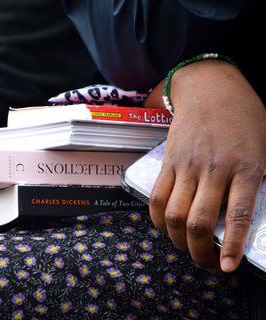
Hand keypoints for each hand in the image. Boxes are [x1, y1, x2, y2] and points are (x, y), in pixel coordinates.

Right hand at [144, 59, 265, 271]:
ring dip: (178, 241)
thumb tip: (249, 216)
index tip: (227, 268)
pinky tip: (167, 228)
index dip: (231, 247)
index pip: (237, 215)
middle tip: (208, 263)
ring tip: (187, 248)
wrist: (209, 88)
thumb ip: (260, 181)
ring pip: (174, 215)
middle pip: (197, 222)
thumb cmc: (244, 116)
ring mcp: (186, 166)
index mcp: (247, 167)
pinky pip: (156, 197)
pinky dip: (158, 220)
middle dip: (200, 253)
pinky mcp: (168, 162)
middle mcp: (213, 170)